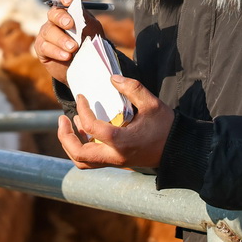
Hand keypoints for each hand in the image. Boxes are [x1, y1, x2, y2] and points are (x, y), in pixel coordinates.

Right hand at [33, 0, 103, 83]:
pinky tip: (66, 57)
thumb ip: (85, 18)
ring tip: (73, 48)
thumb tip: (77, 8)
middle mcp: (56, 18)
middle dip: (61, 18)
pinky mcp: (42, 47)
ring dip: (61, 39)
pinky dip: (56, 51)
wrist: (85, 67)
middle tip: (70, 25)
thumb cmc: (90, 44)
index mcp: (70, 9)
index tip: (69, 1)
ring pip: (48, 31)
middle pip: (53, 12)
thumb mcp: (93, 30)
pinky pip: (45, 46)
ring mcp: (47, 32)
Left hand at [57, 75, 173, 170]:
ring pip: (82, 161)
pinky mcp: (116, 162)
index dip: (82, 110)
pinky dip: (81, 147)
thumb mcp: (152, 103)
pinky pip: (91, 160)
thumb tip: (111, 78)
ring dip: (71, 144)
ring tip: (69, 125)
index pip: (92, 128)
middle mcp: (115, 156)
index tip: (82, 97)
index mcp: (122, 141)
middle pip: (79, 154)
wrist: (179, 149)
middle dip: (65, 136)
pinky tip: (84, 131)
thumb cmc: (166, 126)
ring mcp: (115, 162)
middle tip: (62, 119)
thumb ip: (132, 88)